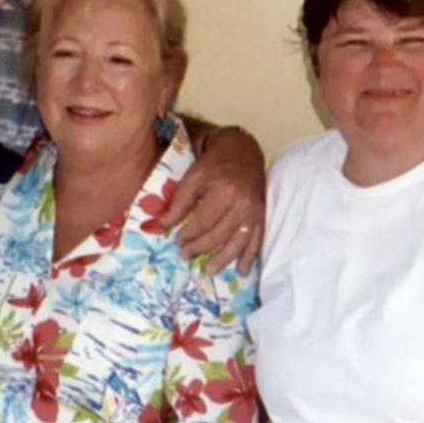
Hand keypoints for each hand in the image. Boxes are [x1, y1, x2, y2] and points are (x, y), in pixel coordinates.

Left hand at [170, 127, 266, 274]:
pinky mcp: (261, 215)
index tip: (177, 241)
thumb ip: (179, 202)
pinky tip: (242, 271)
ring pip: (238, 242)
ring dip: (223, 260)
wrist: (243, 150)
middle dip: (200, 248)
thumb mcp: (193, 176)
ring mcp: (254, 211)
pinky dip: (250, 257)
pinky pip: (257, 240)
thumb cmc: (214, 163)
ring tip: (208, 271)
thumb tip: (161, 225)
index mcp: (223, 191)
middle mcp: (241, 203)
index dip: (188, 234)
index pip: (203, 222)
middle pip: (219, 234)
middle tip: (185, 256)